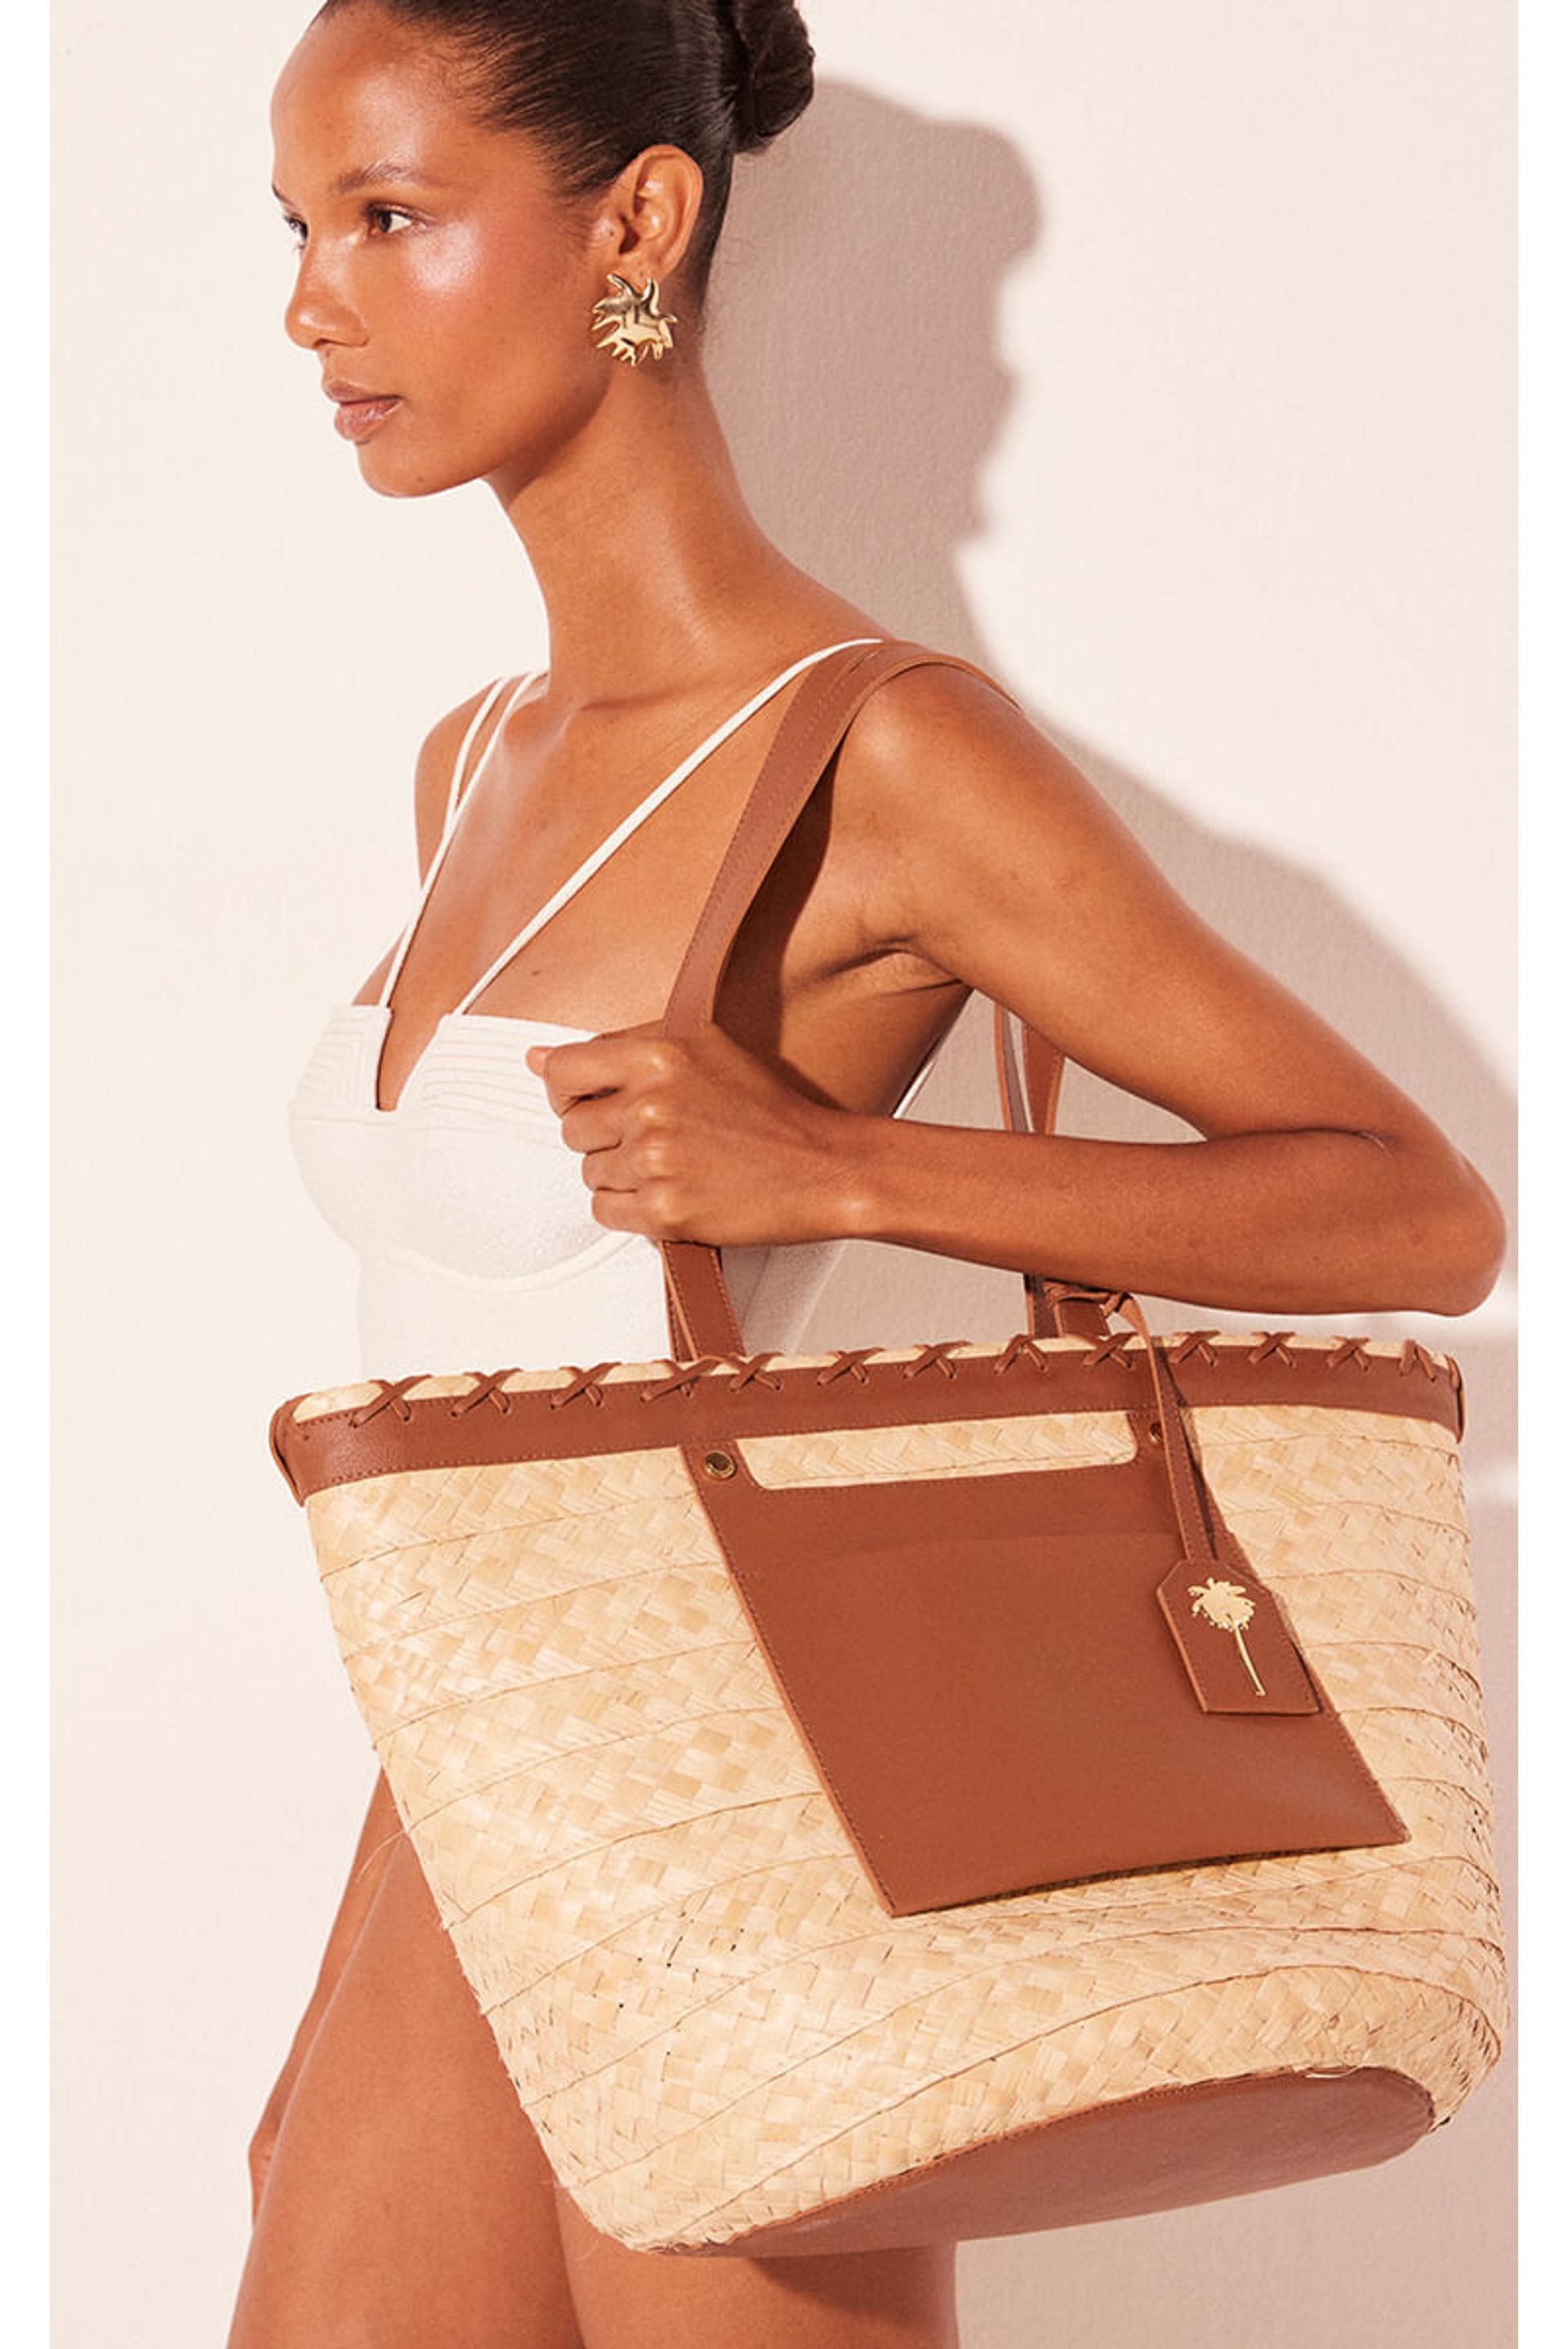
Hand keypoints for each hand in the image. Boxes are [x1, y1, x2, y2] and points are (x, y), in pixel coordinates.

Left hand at [523, 1021, 861, 1247]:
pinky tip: (671, 1193)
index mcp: (657, 1057)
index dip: (567, 1091)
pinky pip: (605, 1212)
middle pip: (572, 1129)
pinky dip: (630, 1209)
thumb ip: (618, 1047)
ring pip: (589, 1173)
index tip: (589, 1102)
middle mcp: (650, 1107)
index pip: (562, 1071)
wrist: (824, 1168)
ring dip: (621, 1175)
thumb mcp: (702, 1048)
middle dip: (602, 1137)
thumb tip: (534, 1059)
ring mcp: (656, 1162)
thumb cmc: (767, 1107)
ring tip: (674, 1165)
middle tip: (655, 1139)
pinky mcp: (665, 1212)